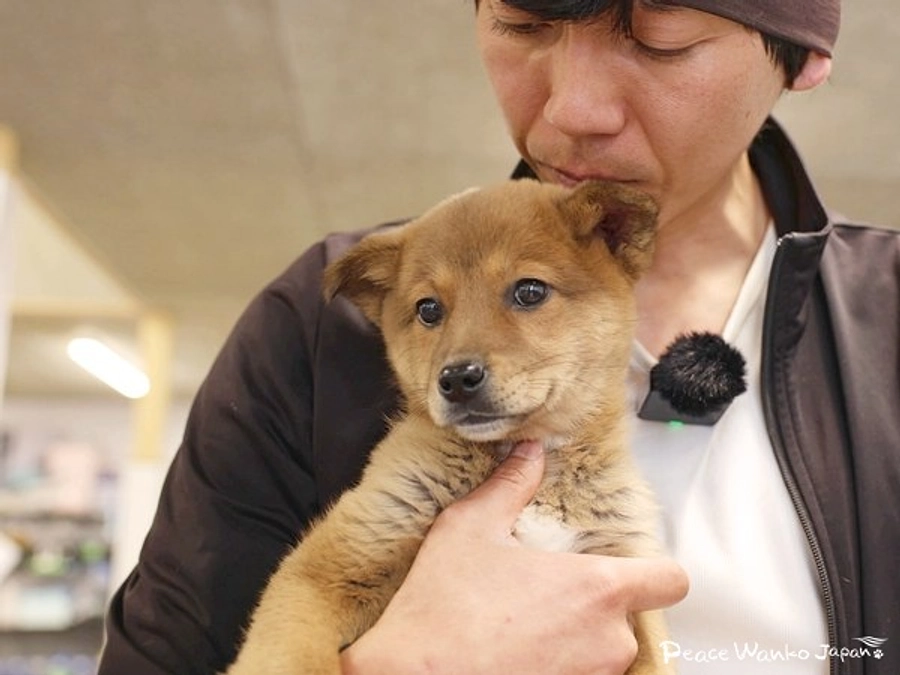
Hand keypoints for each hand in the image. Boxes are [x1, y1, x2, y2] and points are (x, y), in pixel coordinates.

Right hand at [340, 442, 687, 674]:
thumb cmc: (443, 611)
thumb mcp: (471, 528)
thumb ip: (510, 486)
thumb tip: (529, 454)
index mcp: (595, 588)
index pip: (670, 580)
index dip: (655, 571)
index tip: (628, 568)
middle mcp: (607, 641)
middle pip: (630, 617)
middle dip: (596, 607)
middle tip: (549, 597)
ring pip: (604, 652)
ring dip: (578, 639)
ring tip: (528, 626)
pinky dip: (561, 664)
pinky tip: (521, 652)